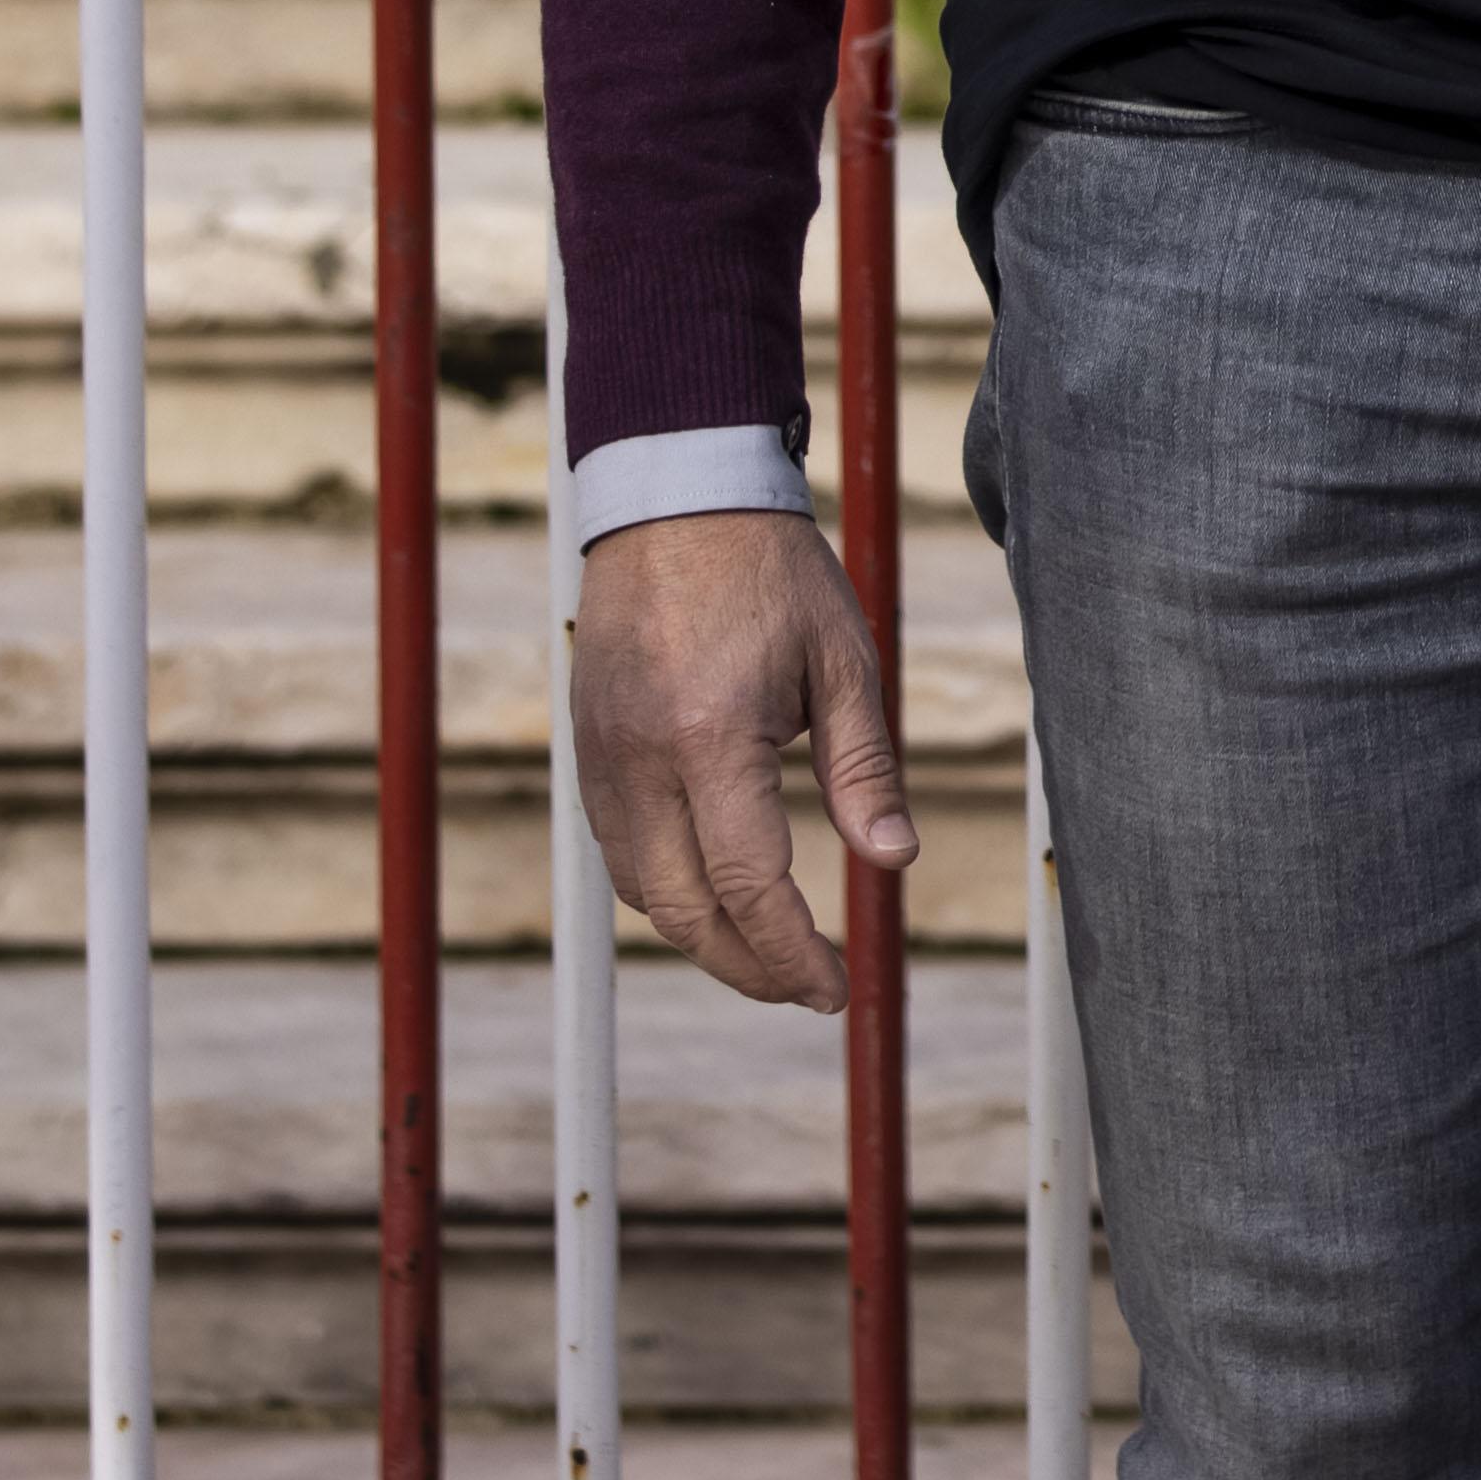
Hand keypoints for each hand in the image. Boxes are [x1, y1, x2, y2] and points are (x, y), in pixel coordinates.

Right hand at [573, 504, 916, 1013]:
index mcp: (711, 735)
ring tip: (768, 951)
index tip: (834, 987)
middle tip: (807, 986)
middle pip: (682, 910)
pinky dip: (663, 889)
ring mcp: (601, 753)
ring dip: (703, 936)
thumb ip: (865, 768)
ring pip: (640, 890)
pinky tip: (713, 891)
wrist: (675, 492)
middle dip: (747, 967)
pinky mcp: (585, 745)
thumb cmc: (771, 570)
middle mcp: (641, 756)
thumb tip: (895, 861)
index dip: (791, 953)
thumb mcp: (843, 660)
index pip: (746, 883)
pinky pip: (616, 848)